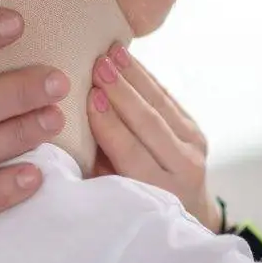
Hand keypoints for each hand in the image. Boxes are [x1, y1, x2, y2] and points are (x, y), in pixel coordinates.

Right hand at [88, 44, 221, 231]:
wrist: (185, 210)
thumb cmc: (131, 203)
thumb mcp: (110, 195)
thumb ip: (95, 167)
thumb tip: (66, 133)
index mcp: (158, 190)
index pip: (130, 151)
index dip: (109, 123)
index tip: (90, 96)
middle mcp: (183, 169)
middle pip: (149, 123)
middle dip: (121, 91)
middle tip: (98, 65)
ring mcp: (194, 146)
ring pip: (160, 104)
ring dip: (133, 75)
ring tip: (111, 52)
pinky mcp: (195, 129)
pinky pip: (167, 97)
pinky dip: (145, 76)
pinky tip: (127, 58)